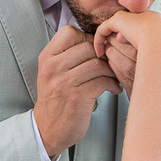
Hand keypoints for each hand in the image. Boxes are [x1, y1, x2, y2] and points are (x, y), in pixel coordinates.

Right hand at [34, 25, 122, 158]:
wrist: (48, 128)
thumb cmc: (55, 98)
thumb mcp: (52, 72)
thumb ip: (67, 54)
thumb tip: (97, 39)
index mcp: (47, 57)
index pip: (70, 32)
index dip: (88, 38)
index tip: (95, 50)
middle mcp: (53, 68)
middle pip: (88, 47)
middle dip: (104, 55)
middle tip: (111, 63)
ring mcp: (64, 83)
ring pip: (98, 64)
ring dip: (111, 70)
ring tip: (113, 76)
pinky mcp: (77, 98)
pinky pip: (103, 81)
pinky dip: (113, 84)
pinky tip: (113, 88)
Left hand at [94, 11, 160, 109]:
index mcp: (156, 23)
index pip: (139, 32)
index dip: (132, 46)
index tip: (129, 61)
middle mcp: (143, 18)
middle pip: (124, 32)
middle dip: (119, 47)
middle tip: (115, 59)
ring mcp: (131, 18)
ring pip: (113, 33)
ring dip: (109, 45)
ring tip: (106, 57)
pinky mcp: (119, 20)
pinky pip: (103, 29)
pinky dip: (98, 39)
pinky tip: (97, 51)